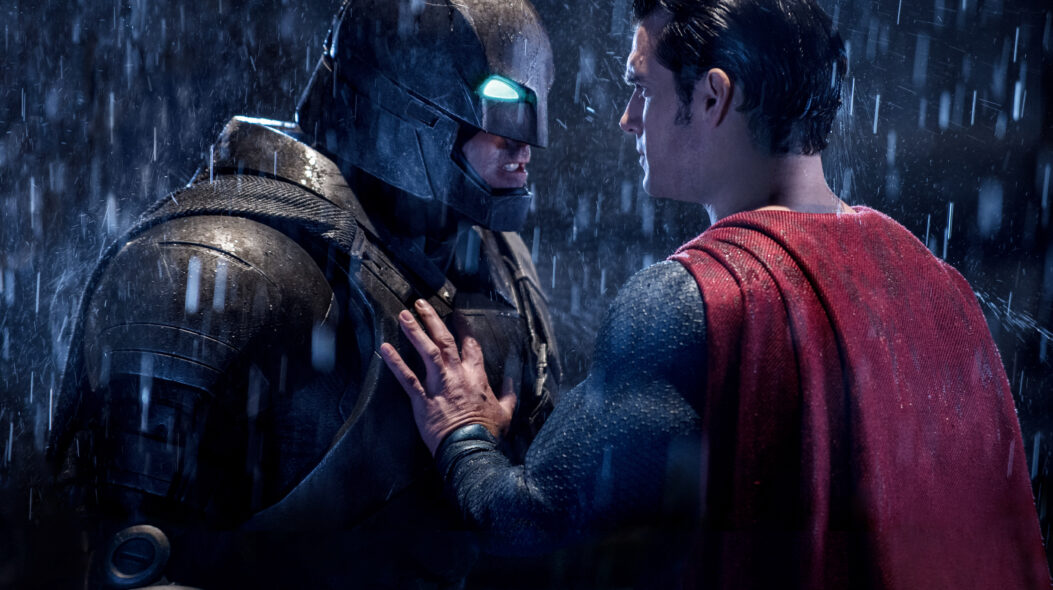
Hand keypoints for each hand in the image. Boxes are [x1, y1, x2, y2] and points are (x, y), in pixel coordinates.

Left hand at [380, 299, 516, 455]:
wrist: (470, 449)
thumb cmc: (488, 433)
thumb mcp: (507, 412)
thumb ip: (510, 393)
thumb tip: (514, 379)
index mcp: (477, 377)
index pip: (471, 346)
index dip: (464, 328)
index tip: (457, 315)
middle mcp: (457, 375)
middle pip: (445, 340)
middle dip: (432, 319)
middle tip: (420, 303)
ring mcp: (439, 385)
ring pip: (426, 352)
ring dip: (415, 332)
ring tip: (403, 315)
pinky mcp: (422, 399)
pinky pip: (407, 378)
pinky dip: (395, 363)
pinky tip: (385, 348)